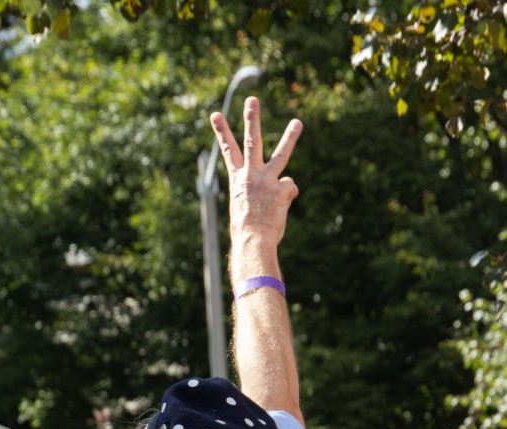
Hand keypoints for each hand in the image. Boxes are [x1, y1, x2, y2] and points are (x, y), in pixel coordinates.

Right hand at [210, 98, 301, 281]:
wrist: (251, 243)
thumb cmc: (246, 233)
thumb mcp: (246, 209)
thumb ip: (264, 192)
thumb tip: (291, 188)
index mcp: (237, 181)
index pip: (229, 152)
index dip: (222, 132)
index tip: (215, 114)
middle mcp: (250, 176)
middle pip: (252, 142)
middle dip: (252, 120)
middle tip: (252, 100)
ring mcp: (266, 181)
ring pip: (281, 155)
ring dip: (290, 137)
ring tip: (297, 123)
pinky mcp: (281, 189)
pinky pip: (289, 189)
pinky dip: (287, 199)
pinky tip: (280, 210)